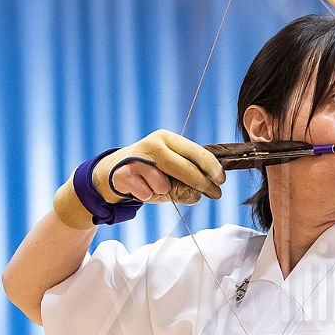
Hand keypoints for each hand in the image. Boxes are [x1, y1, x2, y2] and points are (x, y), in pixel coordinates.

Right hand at [102, 130, 225, 206]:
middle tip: (215, 194)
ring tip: (154, 186)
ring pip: (164, 185)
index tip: (222, 180)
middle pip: (185, 167)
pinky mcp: (124, 173)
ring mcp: (138, 158)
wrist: (112, 172)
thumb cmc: (148, 172)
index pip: (196, 151)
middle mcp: (153, 144)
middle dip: (202, 184)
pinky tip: (139, 187)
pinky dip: (147, 196)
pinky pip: (147, 193)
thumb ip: (187, 181)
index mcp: (167, 138)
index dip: (212, 167)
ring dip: (164, 191)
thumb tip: (200, 194)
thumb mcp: (170, 172)